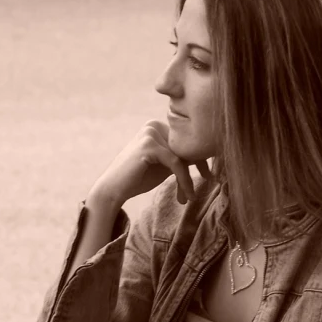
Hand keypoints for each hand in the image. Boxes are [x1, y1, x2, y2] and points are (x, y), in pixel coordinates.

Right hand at [91, 119, 211, 206]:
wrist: (113, 190)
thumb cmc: (138, 178)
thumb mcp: (165, 165)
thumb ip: (181, 157)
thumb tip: (207, 154)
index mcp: (157, 126)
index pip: (185, 140)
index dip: (199, 158)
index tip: (208, 175)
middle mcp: (154, 125)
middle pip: (186, 146)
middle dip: (196, 167)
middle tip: (202, 185)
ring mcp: (150, 133)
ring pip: (182, 156)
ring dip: (187, 179)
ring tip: (188, 197)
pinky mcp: (148, 144)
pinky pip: (176, 163)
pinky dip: (184, 181)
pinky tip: (186, 195)